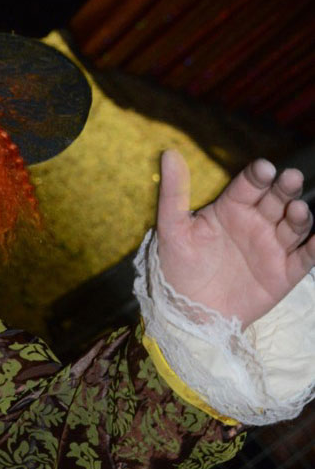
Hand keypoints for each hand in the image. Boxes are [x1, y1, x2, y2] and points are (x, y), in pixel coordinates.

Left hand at [155, 149, 313, 325]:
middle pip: (276, 199)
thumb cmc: (177, 269)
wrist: (188, 315)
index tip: (264, 168)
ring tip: (297, 211)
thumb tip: (168, 153)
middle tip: (290, 179)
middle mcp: (256, 223)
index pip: (249, 185)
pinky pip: (305, 258)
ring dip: (299, 216)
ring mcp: (272, 247)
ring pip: (293, 225)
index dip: (258, 176)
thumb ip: (173, 193)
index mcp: (231, 208)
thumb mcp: (172, 230)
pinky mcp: (284, 273)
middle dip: (285, 188)